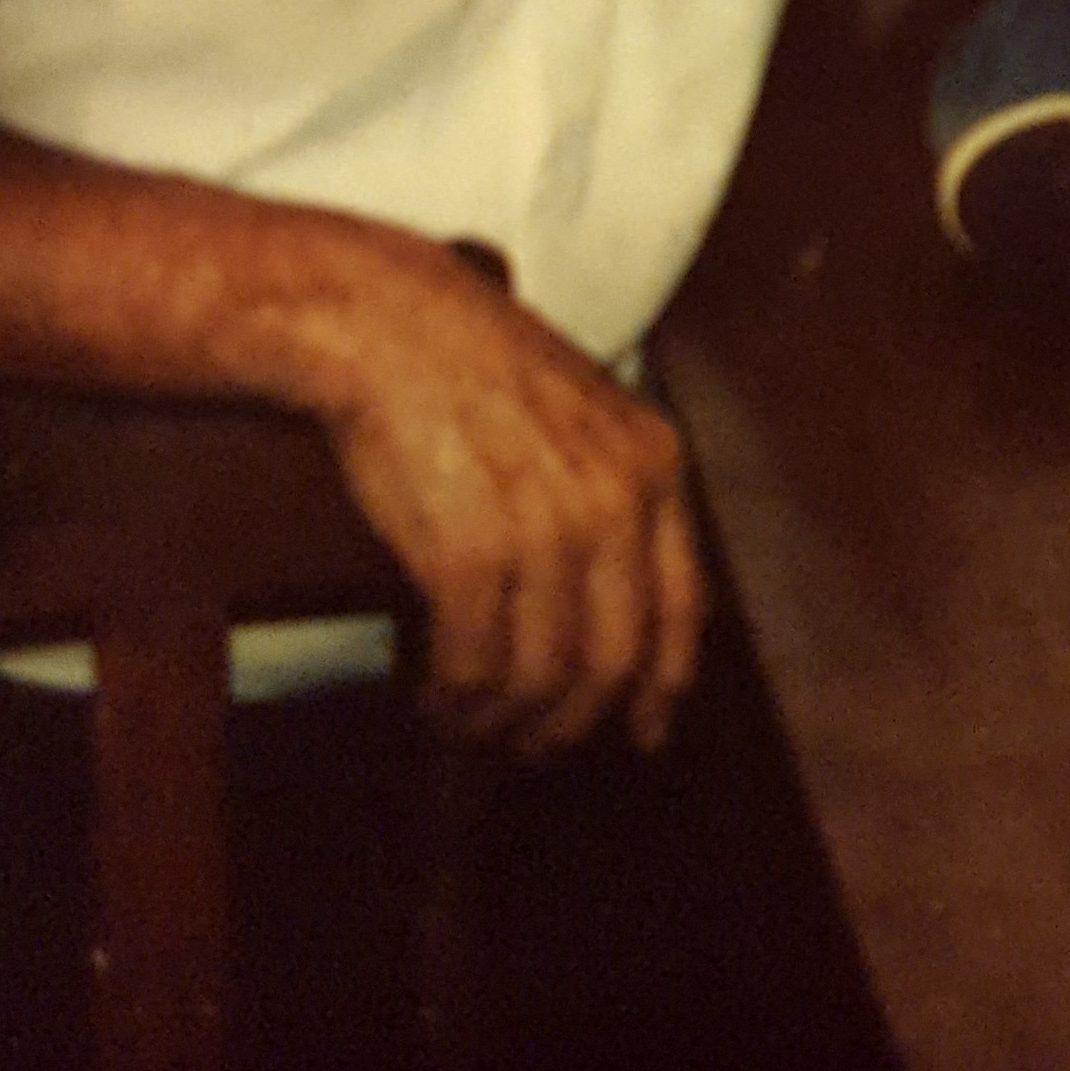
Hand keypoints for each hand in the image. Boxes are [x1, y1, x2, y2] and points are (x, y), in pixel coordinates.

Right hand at [313, 250, 702, 755]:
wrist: (389, 324)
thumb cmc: (473, 367)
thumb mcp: (587, 412)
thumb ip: (618, 493)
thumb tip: (627, 600)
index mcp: (654, 467)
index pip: (681, 610)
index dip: (661, 684)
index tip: (643, 730)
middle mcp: (616, 505)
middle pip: (614, 660)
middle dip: (573, 722)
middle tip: (536, 746)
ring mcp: (547, 532)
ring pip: (544, 675)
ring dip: (505, 720)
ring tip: (470, 723)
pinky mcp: (471, 556)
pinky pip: (477, 663)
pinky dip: (457, 699)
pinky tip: (437, 699)